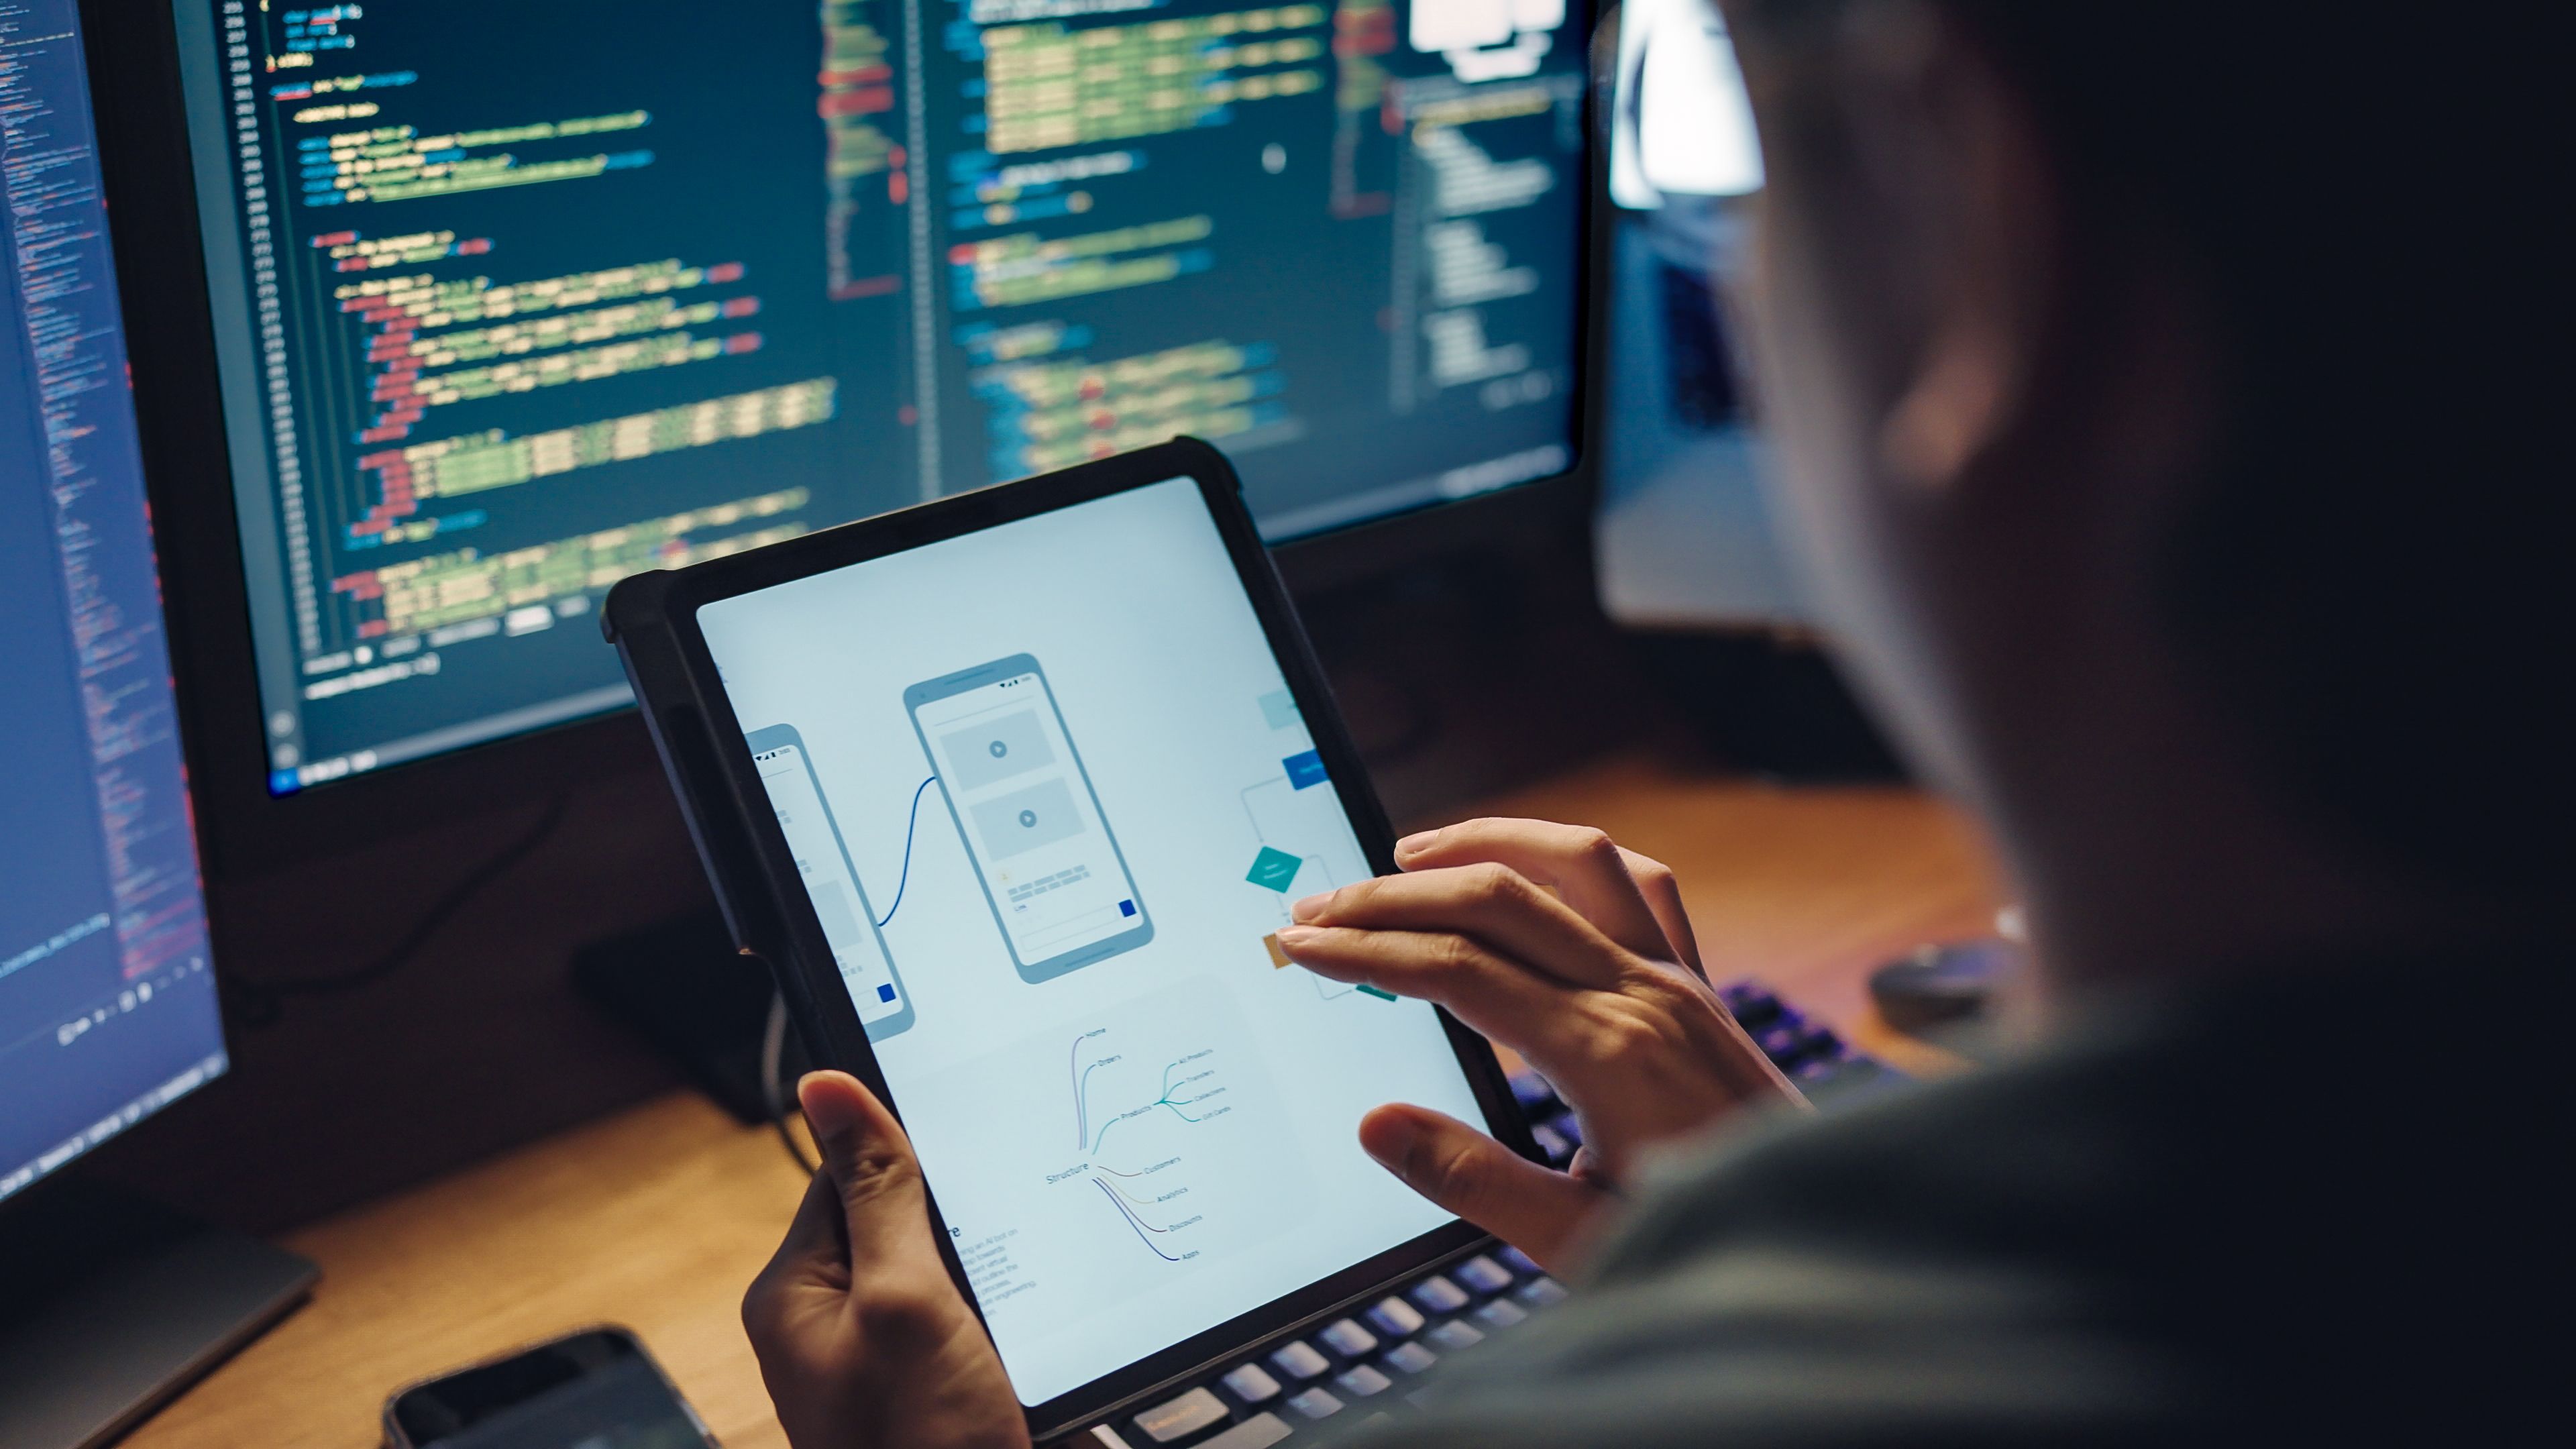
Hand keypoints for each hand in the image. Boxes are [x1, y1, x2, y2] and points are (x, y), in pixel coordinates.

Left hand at [743, 1071, 1029, 1448]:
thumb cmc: (922, 1448)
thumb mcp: (903, 1303)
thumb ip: (879, 1191)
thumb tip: (825, 1083)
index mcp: (797, 1294)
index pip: (846, 1176)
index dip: (910, 1158)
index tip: (973, 1144)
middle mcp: (837, 1324)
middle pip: (907, 1219)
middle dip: (967, 1219)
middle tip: (1013, 1230)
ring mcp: (894, 1361)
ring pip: (957, 1268)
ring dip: (1002, 1270)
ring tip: (1026, 1298)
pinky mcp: (948, 1387)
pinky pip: (986, 1319)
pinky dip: (1020, 1316)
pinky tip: (1045, 1327)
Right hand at [1276, 818, 1803, 1269]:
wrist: (1825, 1243)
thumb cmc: (1705, 1250)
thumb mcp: (1579, 1242)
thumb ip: (1476, 1182)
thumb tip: (1376, 1124)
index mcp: (1607, 1053)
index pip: (1457, 971)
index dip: (1367, 951)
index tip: (1301, 945)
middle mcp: (1647, 995)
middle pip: (1498, 898)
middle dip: (1393, 894)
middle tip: (1317, 907)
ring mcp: (1680, 980)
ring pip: (1574, 860)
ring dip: (1486, 841)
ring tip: (1408, 854)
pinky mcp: (1701, 986)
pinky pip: (1638, 884)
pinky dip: (1572, 858)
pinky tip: (1529, 868)